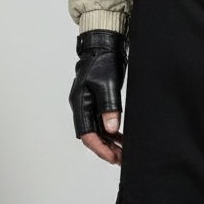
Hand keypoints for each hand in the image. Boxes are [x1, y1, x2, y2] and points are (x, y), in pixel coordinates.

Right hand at [69, 29, 126, 164]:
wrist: (104, 45)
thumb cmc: (103, 61)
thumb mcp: (107, 85)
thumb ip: (109, 108)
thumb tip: (111, 129)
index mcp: (80, 103)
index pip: (87, 134)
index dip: (100, 148)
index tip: (113, 157)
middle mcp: (83, 106)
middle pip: (92, 135)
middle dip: (106, 148)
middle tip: (121, 158)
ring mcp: (90, 104)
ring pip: (98, 130)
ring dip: (109, 141)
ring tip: (123, 151)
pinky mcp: (98, 100)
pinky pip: (102, 121)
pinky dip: (111, 130)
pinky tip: (121, 137)